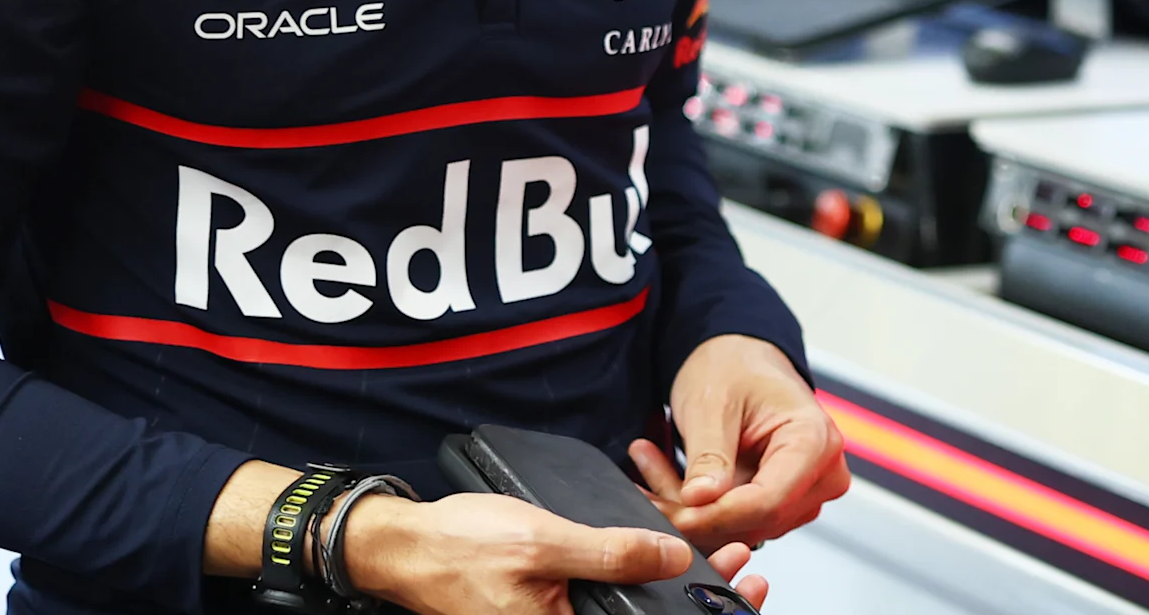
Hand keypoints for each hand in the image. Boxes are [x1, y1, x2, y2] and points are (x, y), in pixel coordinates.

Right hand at [339, 489, 770, 614]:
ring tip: (714, 561)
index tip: (743, 582)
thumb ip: (610, 554)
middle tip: (741, 568)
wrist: (405, 547)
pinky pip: (607, 609)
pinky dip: (639, 589)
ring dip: (673, 595)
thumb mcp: (544, 541)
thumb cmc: (461, 546)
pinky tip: (662, 563)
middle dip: (698, 602)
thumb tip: (671, 558)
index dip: (704, 614)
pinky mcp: (553, 614)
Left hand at [630, 334, 850, 548]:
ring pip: (743, 528)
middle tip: (645, 493)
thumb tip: (699, 501)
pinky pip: (738, 522)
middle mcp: (822, 473)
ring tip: (649, 469)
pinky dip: (699, 507)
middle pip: (757, 521)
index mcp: (814, 440)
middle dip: (697, 515)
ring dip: (692, 510)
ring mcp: (805, 493)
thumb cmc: (734, 367)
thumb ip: (709, 455)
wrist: (740, 358)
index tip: (674, 513)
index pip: (768, 502)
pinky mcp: (784, 503)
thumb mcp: (712, 404)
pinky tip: (666, 477)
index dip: (717, 515)